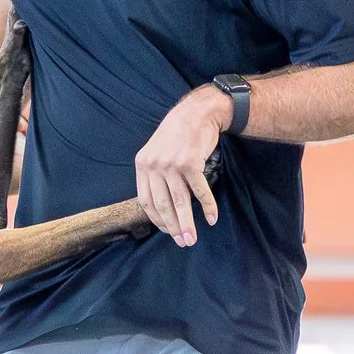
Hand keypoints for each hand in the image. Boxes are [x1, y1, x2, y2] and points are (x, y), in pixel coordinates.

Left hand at [134, 87, 226, 246]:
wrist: (197, 112)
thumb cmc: (178, 134)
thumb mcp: (157, 151)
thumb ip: (155, 174)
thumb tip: (163, 205)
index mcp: (142, 165)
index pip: (146, 201)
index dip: (157, 220)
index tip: (167, 231)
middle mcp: (154, 165)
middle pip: (163, 205)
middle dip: (173, 227)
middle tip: (182, 242)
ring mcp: (172, 164)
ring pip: (180, 202)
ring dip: (187, 223)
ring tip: (192, 239)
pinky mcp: (190, 163)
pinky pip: (200, 191)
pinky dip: (207, 206)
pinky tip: (211, 218)